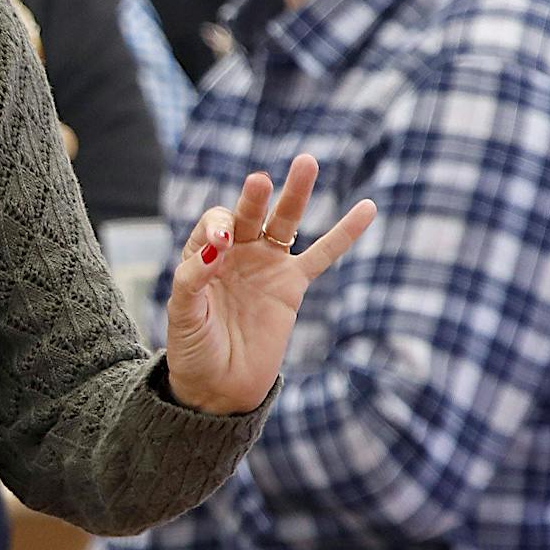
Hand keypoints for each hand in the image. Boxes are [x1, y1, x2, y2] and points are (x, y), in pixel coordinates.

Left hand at [163, 154, 376, 414]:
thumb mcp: (182, 313)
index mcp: (201, 254)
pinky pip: (322, 255)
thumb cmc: (192, 348)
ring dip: (295, 194)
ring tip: (306, 162)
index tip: (223, 245)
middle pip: (249, 213)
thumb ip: (192, 279)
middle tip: (260, 180)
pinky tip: (367, 207)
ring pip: (284, 222)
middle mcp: (235, 253)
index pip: (214, 224)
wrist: (218, 387)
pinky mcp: (291, 285)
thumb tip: (216, 249)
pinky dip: (344, 233)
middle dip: (254, 197)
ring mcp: (265, 265)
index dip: (219, 227)